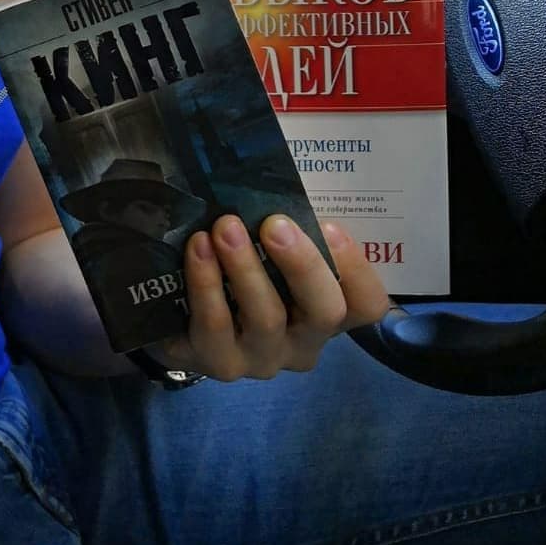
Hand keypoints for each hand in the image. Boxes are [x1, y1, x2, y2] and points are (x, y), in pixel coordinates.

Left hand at [153, 214, 390, 381]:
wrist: (178, 320)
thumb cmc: (234, 273)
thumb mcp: (265, 252)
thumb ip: (283, 230)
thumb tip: (278, 181)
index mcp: (324, 310)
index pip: (367, 304)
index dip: (357, 269)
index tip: (331, 226)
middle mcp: (303, 342)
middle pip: (325, 312)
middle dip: (303, 265)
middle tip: (276, 224)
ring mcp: (262, 358)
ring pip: (266, 318)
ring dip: (246, 267)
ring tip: (226, 227)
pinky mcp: (218, 362)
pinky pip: (216, 325)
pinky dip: (206, 283)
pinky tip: (198, 247)